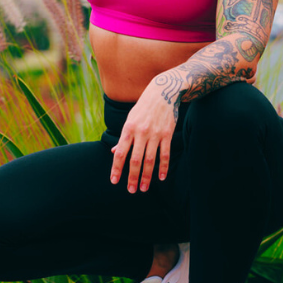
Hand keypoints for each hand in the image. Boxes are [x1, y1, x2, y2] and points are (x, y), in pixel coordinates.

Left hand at [110, 76, 178, 192]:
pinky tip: (161, 177)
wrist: (163, 92)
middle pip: (135, 160)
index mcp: (128, 129)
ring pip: (150, 160)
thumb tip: (114, 152)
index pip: (120, 153)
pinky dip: (163, 167)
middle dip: (132, 177)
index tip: (114, 181)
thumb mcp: (130, 119)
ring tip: (143, 188)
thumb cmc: (143, 107)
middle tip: (131, 190)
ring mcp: (155, 134)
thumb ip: (123, 138)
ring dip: (146, 176)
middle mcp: (141, 132)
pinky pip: (165, 154)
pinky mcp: (167, 134)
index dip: (116, 168)